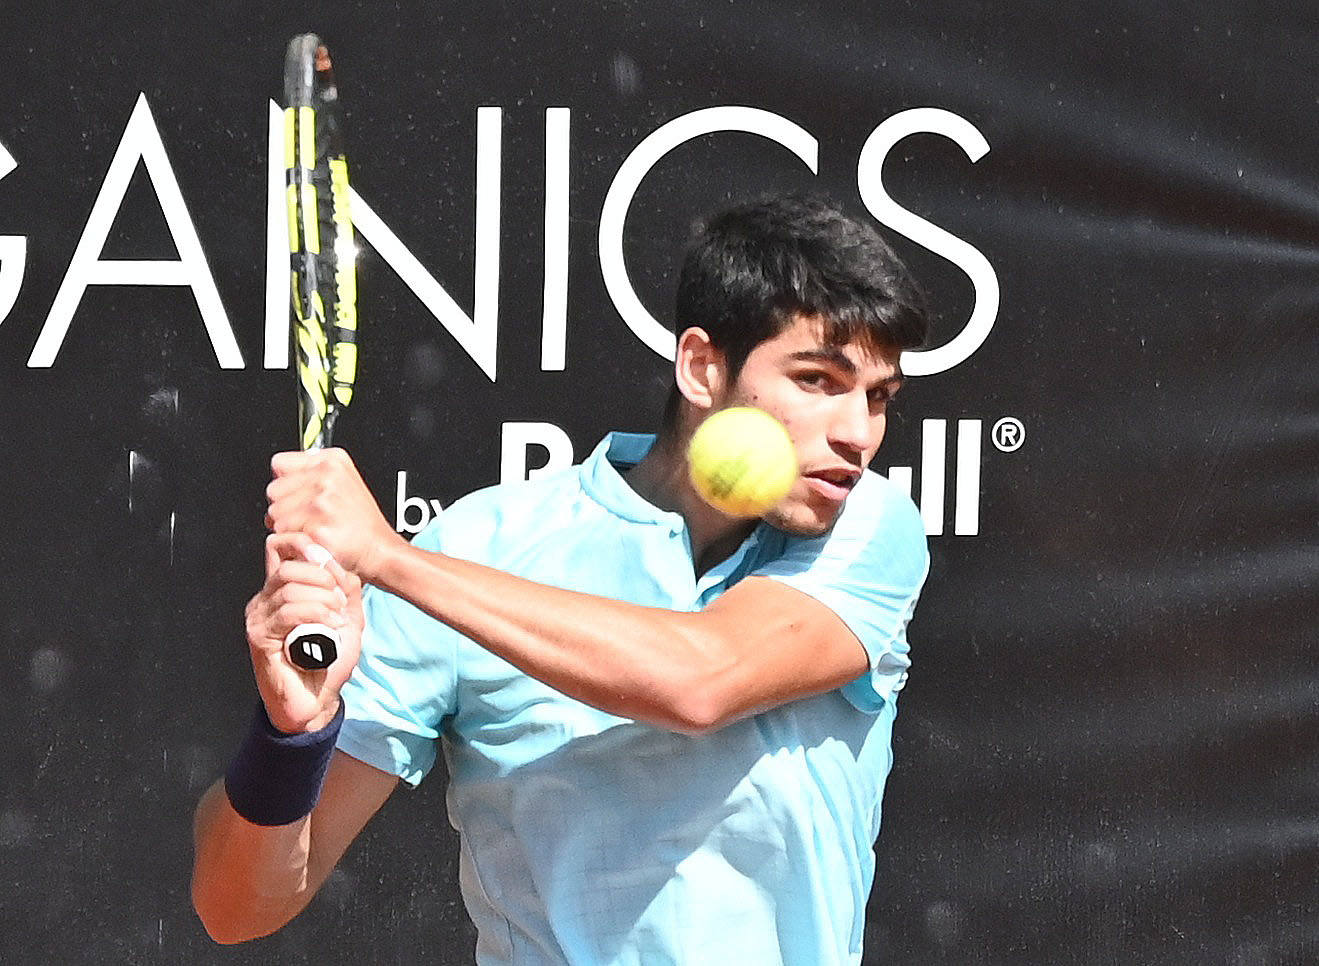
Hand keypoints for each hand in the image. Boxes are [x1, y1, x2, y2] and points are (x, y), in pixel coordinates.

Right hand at [244, 532, 363, 733]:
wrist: (316, 701)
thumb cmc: (328, 662)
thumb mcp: (347, 619)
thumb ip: (346, 591)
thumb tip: (343, 570)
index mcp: (282, 591)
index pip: (279, 548)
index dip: (304, 545)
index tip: (330, 563)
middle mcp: (266, 600)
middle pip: (287, 564)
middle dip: (321, 575)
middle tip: (340, 598)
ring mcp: (259, 618)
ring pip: (289, 586)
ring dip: (322, 597)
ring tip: (338, 615)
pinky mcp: (260, 636)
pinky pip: (288, 612)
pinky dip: (315, 612)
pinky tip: (331, 623)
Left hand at [264, 448, 403, 582]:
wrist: (378, 549)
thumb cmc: (360, 521)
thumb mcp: (344, 481)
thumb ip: (312, 471)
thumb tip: (279, 474)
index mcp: (333, 461)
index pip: (279, 464)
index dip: (285, 482)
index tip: (298, 494)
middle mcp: (328, 477)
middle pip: (273, 490)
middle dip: (282, 506)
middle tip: (304, 517)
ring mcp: (322, 502)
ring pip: (274, 513)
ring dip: (286, 526)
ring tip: (310, 529)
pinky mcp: (316, 527)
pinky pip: (282, 533)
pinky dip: (292, 540)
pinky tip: (311, 539)